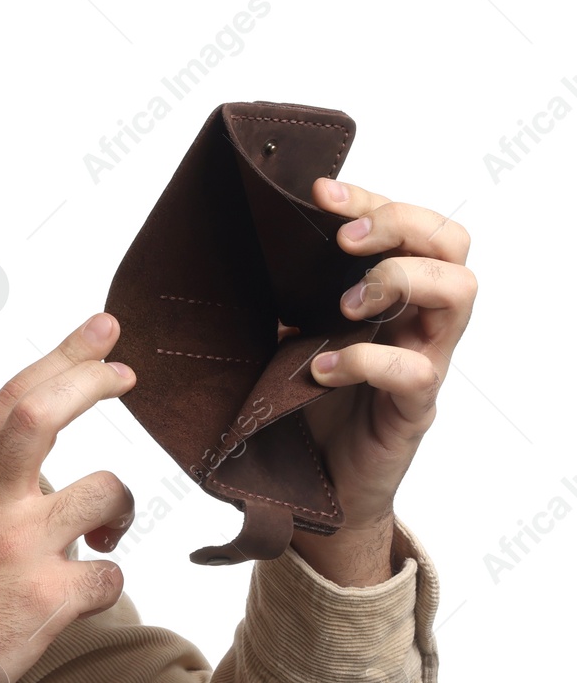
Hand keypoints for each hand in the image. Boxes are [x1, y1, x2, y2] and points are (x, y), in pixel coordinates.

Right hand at [0, 313, 137, 682]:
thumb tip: (23, 468)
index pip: (10, 400)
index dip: (61, 357)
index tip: (99, 333)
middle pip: (44, 413)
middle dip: (91, 379)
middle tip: (125, 373)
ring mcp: (16, 549)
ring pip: (104, 492)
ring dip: (117, 510)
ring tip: (105, 533)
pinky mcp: (46, 600)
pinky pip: (109, 575)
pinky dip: (104, 584)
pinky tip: (78, 599)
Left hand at [289, 178, 476, 584]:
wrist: (315, 491)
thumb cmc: (302, 410)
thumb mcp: (282, 343)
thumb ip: (278, 304)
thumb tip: (224, 258)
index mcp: (389, 295)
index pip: (409, 225)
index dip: (372, 199)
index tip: (320, 192)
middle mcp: (418, 320)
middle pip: (451, 244)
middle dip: (399, 224)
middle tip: (344, 240)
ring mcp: (424, 361)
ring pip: (458, 293)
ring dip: (398, 280)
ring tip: (342, 304)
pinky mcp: (413, 408)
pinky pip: (413, 371)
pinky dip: (367, 360)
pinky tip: (322, 369)